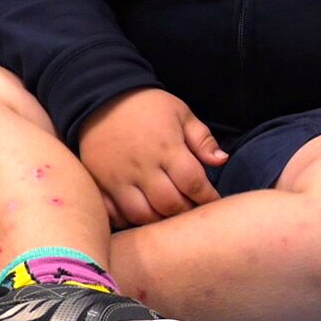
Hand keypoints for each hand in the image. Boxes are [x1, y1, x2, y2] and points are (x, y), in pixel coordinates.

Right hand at [77, 88, 228, 228]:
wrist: (101, 99)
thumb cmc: (148, 106)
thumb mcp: (182, 114)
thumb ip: (202, 139)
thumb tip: (221, 161)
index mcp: (167, 148)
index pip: (193, 183)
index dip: (208, 197)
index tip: (214, 201)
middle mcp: (142, 167)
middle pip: (169, 204)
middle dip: (186, 211)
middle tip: (193, 210)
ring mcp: (118, 178)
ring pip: (142, 215)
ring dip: (160, 221)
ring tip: (169, 215)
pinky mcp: (99, 184)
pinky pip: (114, 214)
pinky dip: (129, 221)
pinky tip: (141, 215)